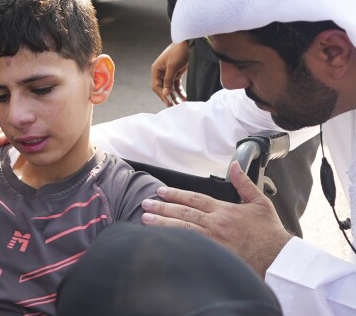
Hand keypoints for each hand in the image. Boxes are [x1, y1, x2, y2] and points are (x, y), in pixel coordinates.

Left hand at [141, 161, 292, 276]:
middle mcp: (216, 224)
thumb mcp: (259, 202)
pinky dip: (175, 243)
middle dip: (162, 208)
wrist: (278, 259)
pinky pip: (190, 248)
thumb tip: (235, 165)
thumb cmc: (269, 233)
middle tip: (145, 204)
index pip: (194, 199)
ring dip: (162, 224)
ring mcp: (213, 241)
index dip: (175, 194)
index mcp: (224, 210)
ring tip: (145, 220)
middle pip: (183, 213)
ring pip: (182, 230)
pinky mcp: (215, 256)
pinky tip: (161, 241)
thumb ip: (244, 183)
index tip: (160, 191)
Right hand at [151, 41, 188, 106]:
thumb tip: (165, 93)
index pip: (156, 86)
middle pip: (163, 89)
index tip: (168, 102)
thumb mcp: (173, 66)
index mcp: (156, 70)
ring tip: (180, 105)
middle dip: (169, 97)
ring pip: (170, 88)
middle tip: (174, 107)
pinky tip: (184, 98)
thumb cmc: (179, 52)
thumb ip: (168, 80)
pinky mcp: (177, 74)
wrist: (189, 42)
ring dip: (175, 96)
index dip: (162, 95)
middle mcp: (161, 72)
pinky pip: (177, 85)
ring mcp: (169, 73)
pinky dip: (180, 92)